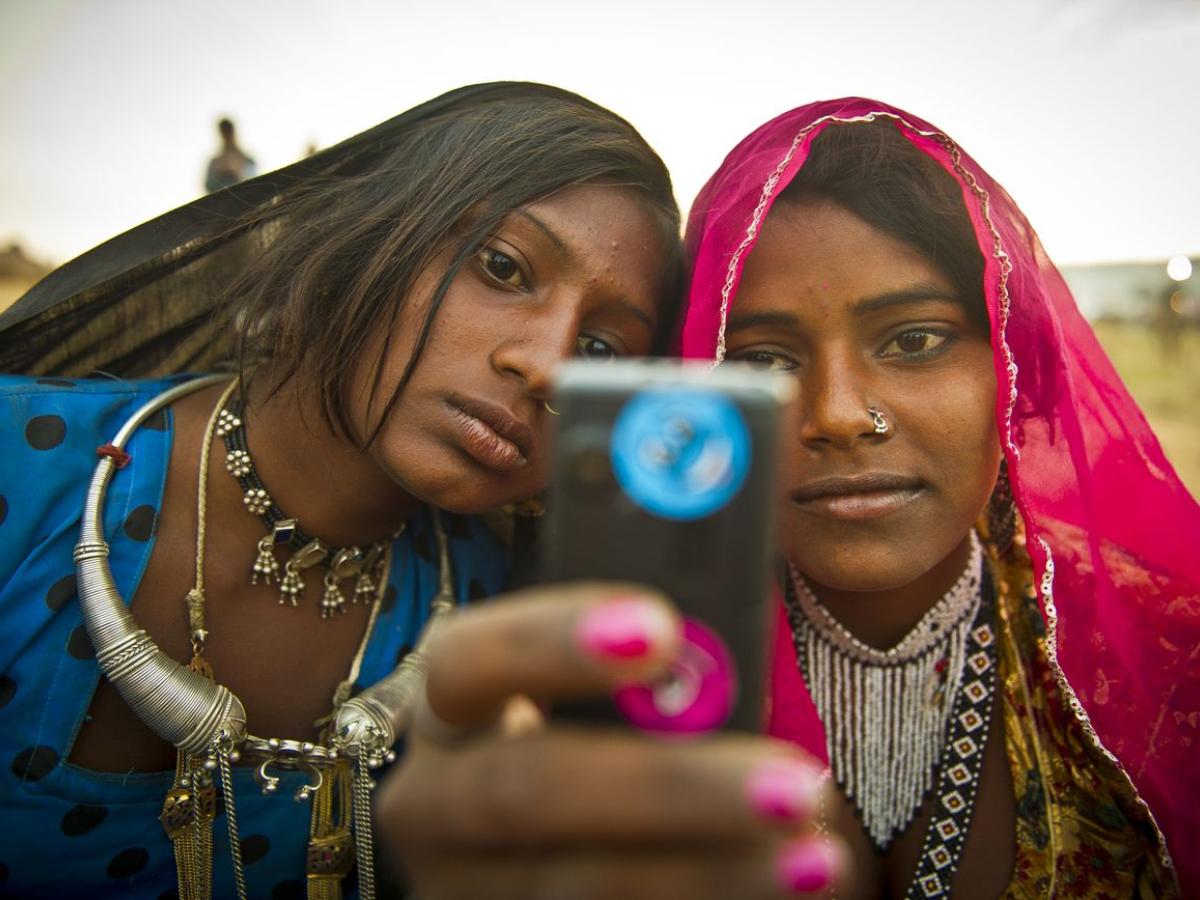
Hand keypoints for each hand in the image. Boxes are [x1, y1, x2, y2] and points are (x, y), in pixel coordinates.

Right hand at [374, 583, 846, 898]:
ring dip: (705, 869)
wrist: (518, 852)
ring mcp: (460, 884)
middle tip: (793, 782)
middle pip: (524, 790)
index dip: (552, 640)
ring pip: (572, 886)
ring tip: (813, 852)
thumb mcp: (590, 690)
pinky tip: (783, 889)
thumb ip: (643, 654)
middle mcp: (435, 799)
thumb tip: (727, 590)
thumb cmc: (579, 736)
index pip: (469, 657)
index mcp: (448, 704)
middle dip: (667, 787)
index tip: (661, 628)